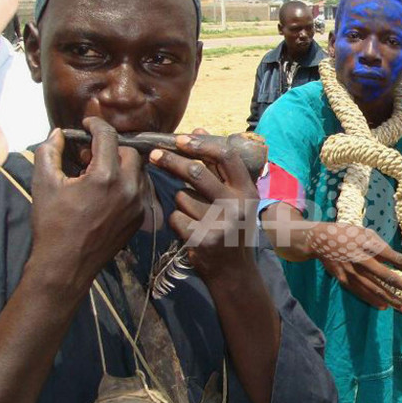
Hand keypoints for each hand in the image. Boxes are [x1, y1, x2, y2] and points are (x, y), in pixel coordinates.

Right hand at [31, 117, 147, 291]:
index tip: (87, 123)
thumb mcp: (44, 182)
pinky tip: (108, 190)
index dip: (96, 125)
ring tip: (98, 172)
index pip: (108, 136)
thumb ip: (50, 151)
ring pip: (139, 171)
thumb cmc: (52, 223)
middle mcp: (128, 187)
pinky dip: (127, 183)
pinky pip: (141, 190)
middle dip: (111, 147)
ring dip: (122, 165)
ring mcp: (138, 204)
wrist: (66, 263)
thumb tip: (58, 133)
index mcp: (105, 176)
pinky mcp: (141, 217)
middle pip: (129, 152)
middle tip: (91, 153)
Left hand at [148, 129, 260, 283]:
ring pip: (182, 197)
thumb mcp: (235, 197)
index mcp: (248, 191)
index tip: (181, 139)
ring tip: (194, 215)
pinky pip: (175, 218)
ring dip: (180, 202)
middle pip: (197, 172)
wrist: (234, 272)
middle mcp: (237, 206)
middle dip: (171, 161)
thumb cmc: (233, 228)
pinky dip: (177, 221)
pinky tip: (190, 231)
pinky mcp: (202, 239)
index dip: (201, 144)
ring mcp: (220, 223)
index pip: (226, 156)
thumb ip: (218, 165)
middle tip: (153, 155)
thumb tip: (199, 129)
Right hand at [307, 222, 401, 312]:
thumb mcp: (364, 233)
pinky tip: (385, 307)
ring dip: (392, 300)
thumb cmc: (347, 234)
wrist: (319, 240)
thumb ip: (380, 246)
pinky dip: (373, 301)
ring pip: (375, 289)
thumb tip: (397, 261)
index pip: (393, 256)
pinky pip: (361, 293)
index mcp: (368, 244)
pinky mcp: (344, 280)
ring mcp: (352, 272)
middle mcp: (361, 259)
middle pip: (387, 276)